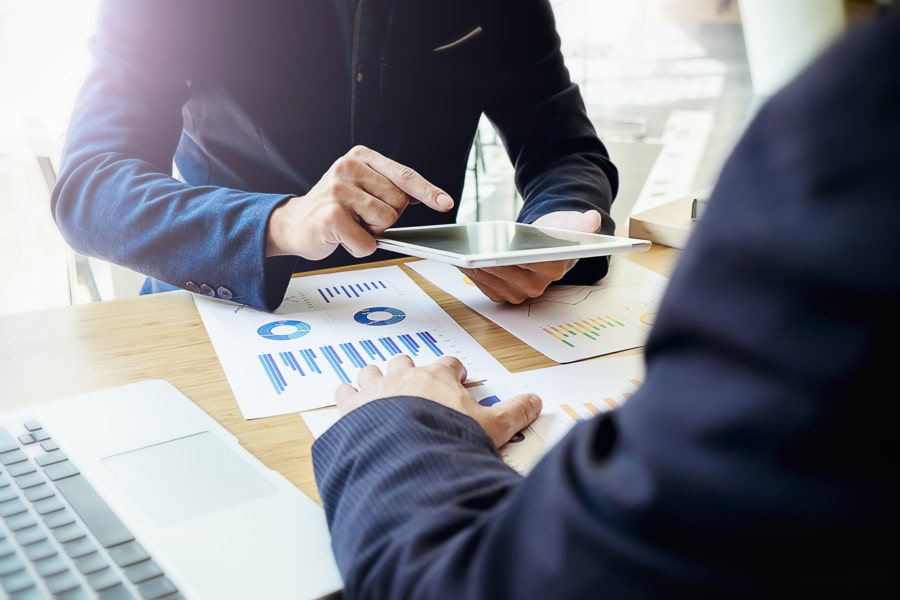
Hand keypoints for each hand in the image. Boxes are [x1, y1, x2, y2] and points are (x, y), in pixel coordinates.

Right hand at [266, 145, 453, 258]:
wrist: (294, 223)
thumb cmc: (333, 208)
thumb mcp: (361, 188)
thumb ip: (389, 188)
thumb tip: (428, 197)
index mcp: (360, 157)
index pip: (404, 175)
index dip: (428, 191)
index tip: (445, 203)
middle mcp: (348, 168)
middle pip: (399, 203)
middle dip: (386, 218)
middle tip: (361, 217)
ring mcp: (338, 190)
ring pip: (385, 222)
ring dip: (371, 233)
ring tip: (350, 225)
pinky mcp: (331, 215)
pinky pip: (367, 242)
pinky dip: (358, 247)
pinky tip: (341, 237)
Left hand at [335, 355, 541, 447]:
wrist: (409, 454)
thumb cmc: (449, 438)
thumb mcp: (493, 427)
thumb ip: (515, 413)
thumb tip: (536, 402)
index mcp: (438, 377)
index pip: (448, 365)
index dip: (453, 371)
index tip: (457, 376)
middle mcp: (405, 377)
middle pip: (405, 362)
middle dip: (409, 371)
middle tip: (415, 384)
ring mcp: (376, 390)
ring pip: (372, 372)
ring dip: (375, 379)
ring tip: (378, 390)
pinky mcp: (353, 409)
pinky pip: (344, 393)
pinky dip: (347, 398)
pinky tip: (349, 405)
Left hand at [458, 209, 601, 303]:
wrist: (545, 244)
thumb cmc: (554, 232)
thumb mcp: (567, 222)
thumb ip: (580, 223)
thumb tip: (594, 219)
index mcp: (554, 267)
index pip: (529, 262)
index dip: (509, 258)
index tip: (493, 253)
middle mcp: (537, 286)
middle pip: (505, 272)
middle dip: (486, 261)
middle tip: (467, 251)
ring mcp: (520, 294)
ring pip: (491, 280)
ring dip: (473, 267)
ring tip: (459, 253)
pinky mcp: (504, 296)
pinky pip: (484, 286)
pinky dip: (471, 273)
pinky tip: (461, 260)